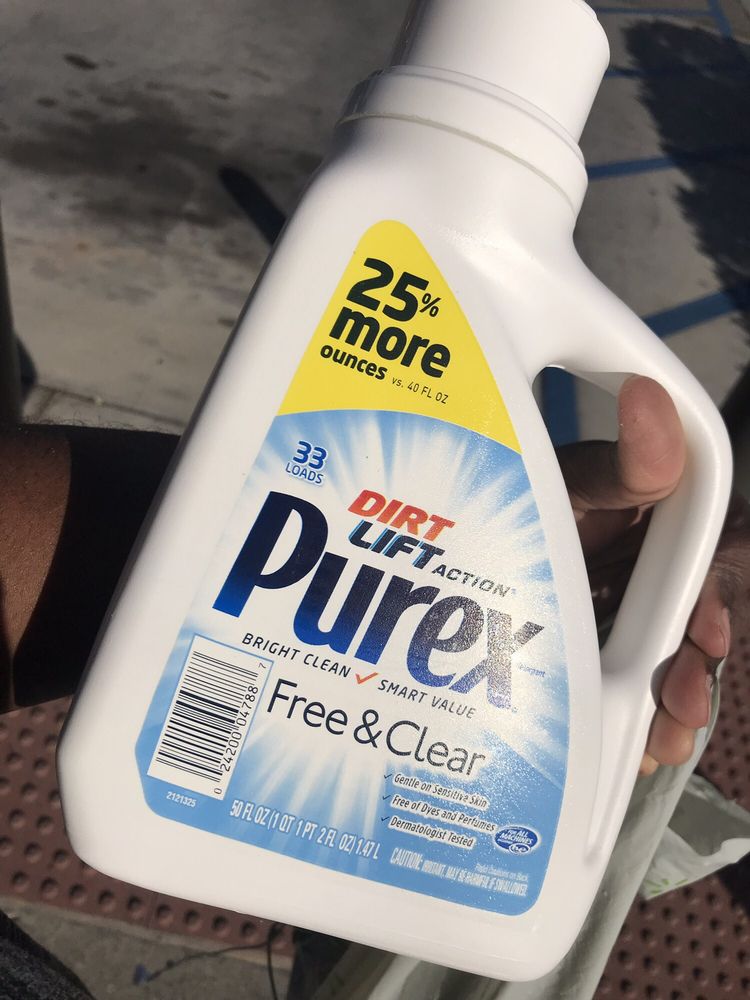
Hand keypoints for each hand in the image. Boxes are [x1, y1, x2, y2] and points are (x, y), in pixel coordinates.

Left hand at [557, 375, 748, 773]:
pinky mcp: (613, 653)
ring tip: (659, 741)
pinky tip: (639, 748)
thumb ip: (617, 459)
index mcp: (669, 521)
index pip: (720, 556)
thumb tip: (648, 395)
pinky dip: (642, 721)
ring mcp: (638, 614)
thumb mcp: (570, 482)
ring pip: (674, 667)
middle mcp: (663, 570)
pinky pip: (640, 691)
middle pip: (701, 627)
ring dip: (673, 708)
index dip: (721, 596)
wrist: (467, 552)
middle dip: (696, 672)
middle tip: (681, 709)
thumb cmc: (528, 497)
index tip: (707, 633)